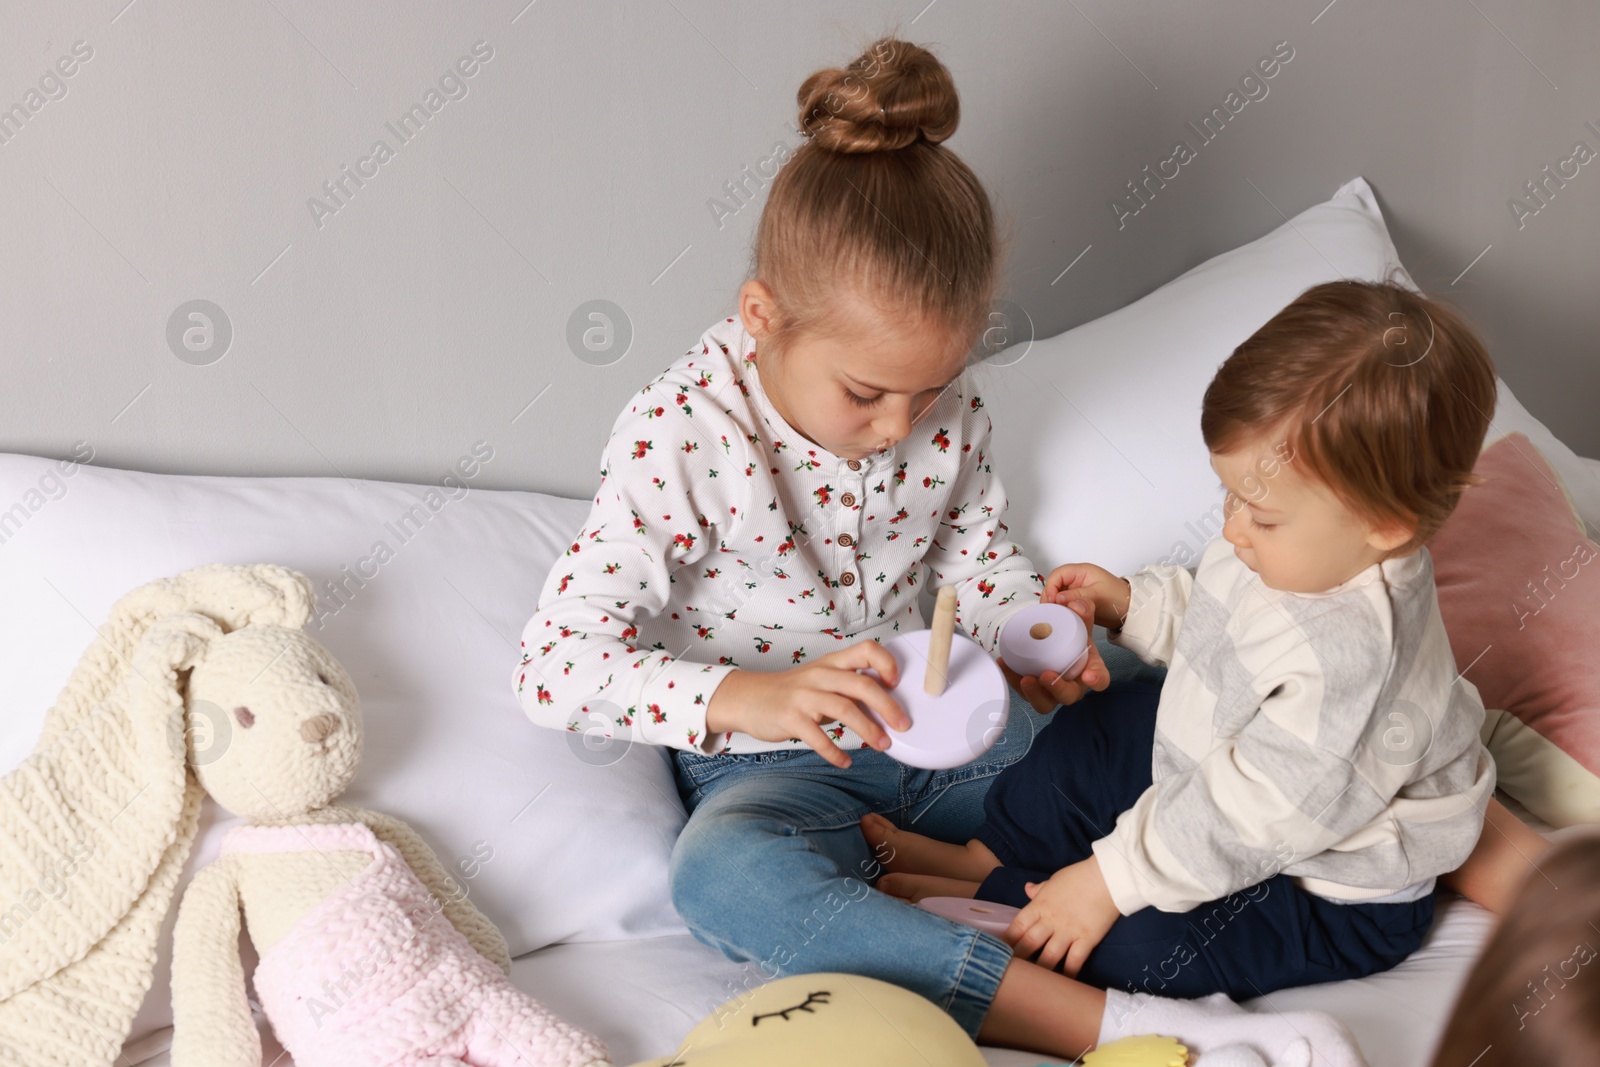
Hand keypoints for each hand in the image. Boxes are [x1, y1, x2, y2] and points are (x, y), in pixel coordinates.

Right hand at [704, 639, 910, 767]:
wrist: (748, 699)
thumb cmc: (791, 691)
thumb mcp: (821, 680)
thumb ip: (849, 688)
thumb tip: (885, 707)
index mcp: (831, 663)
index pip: (866, 650)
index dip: (887, 663)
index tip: (897, 683)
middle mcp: (820, 675)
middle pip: (862, 684)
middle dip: (888, 706)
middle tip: (903, 725)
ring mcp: (804, 696)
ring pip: (845, 709)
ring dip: (869, 730)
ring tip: (883, 745)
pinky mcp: (791, 718)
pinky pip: (819, 738)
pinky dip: (836, 752)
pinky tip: (846, 761)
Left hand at [998, 599, 1110, 713]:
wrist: (1057, 639)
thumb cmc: (1071, 635)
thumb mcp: (1079, 621)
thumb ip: (1081, 610)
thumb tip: (1075, 604)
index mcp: (1090, 670)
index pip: (1100, 679)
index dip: (1096, 679)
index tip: (1089, 676)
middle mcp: (1072, 686)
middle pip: (1068, 696)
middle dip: (1057, 689)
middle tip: (1046, 675)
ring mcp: (1051, 692)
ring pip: (1044, 702)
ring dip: (1033, 694)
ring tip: (1024, 678)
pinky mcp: (1033, 691)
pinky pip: (1021, 691)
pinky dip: (1011, 678)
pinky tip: (1004, 664)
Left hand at [1003, 855, 1119, 975]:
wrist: (1108, 878)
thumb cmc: (1079, 876)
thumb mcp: (1054, 880)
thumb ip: (1039, 889)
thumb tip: (1027, 889)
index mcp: (1039, 905)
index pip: (1017, 926)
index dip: (1007, 941)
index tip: (999, 952)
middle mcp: (1050, 920)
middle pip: (1029, 944)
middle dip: (1018, 959)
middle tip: (1010, 973)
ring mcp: (1068, 931)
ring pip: (1048, 957)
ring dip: (1040, 971)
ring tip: (1032, 984)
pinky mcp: (1086, 939)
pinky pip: (1074, 961)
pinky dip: (1068, 974)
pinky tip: (1062, 984)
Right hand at [1042, 563, 1131, 631]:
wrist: (1131, 611)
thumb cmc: (1118, 598)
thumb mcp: (1096, 596)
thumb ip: (1076, 596)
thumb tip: (1057, 598)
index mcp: (1081, 571)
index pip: (1058, 575)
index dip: (1051, 587)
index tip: (1052, 601)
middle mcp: (1077, 579)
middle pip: (1055, 584)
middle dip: (1050, 596)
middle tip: (1050, 610)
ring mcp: (1076, 590)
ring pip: (1058, 595)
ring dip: (1055, 604)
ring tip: (1055, 615)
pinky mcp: (1077, 601)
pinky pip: (1064, 604)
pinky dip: (1061, 610)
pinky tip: (1061, 617)